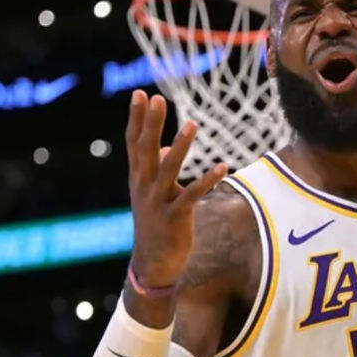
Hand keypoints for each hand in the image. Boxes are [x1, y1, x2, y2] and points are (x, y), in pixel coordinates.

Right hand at [125, 90, 227, 286]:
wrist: (152, 263)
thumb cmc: (155, 223)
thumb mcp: (151, 194)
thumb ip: (156, 168)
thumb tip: (166, 146)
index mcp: (138, 178)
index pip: (134, 143)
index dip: (137, 119)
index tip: (140, 94)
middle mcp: (144, 187)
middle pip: (147, 150)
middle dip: (151, 124)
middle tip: (157, 98)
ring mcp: (158, 201)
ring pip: (169, 169)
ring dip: (182, 146)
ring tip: (192, 124)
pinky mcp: (176, 217)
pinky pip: (193, 195)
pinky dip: (208, 181)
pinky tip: (223, 167)